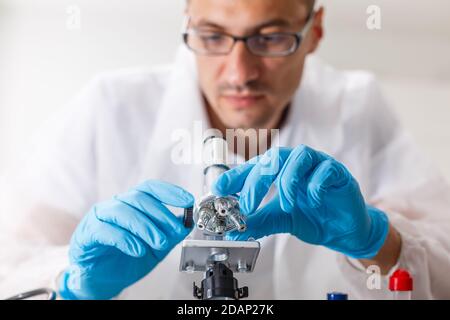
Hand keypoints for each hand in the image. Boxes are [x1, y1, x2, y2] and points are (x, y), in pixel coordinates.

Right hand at [59, 180, 193, 299]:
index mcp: (132, 205)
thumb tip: (187, 222)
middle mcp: (115, 206)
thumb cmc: (125, 259)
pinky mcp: (86, 234)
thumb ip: (170, 234)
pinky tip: (138, 250)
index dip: (169, 192)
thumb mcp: (156, 247)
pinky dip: (125, 239)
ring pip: (122, 211)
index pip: (150, 188)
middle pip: (138, 198)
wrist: (102, 281)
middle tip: (175, 231)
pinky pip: (104, 230)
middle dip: (161, 214)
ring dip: (145, 227)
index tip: (187, 201)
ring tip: (159, 243)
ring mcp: (99, 218)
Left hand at [213, 145, 388, 258]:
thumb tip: (233, 231)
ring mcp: (318, 165)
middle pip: (273, 158)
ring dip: (287, 181)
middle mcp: (297, 163)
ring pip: (299, 157)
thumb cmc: (312, 217)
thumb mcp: (280, 220)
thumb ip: (259, 222)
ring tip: (285, 205)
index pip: (254, 166)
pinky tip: (313, 200)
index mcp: (280, 170)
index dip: (236, 175)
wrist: (343, 231)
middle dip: (257, 181)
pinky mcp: (339, 173)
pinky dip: (316, 184)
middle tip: (248, 205)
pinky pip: (326, 169)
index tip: (218, 189)